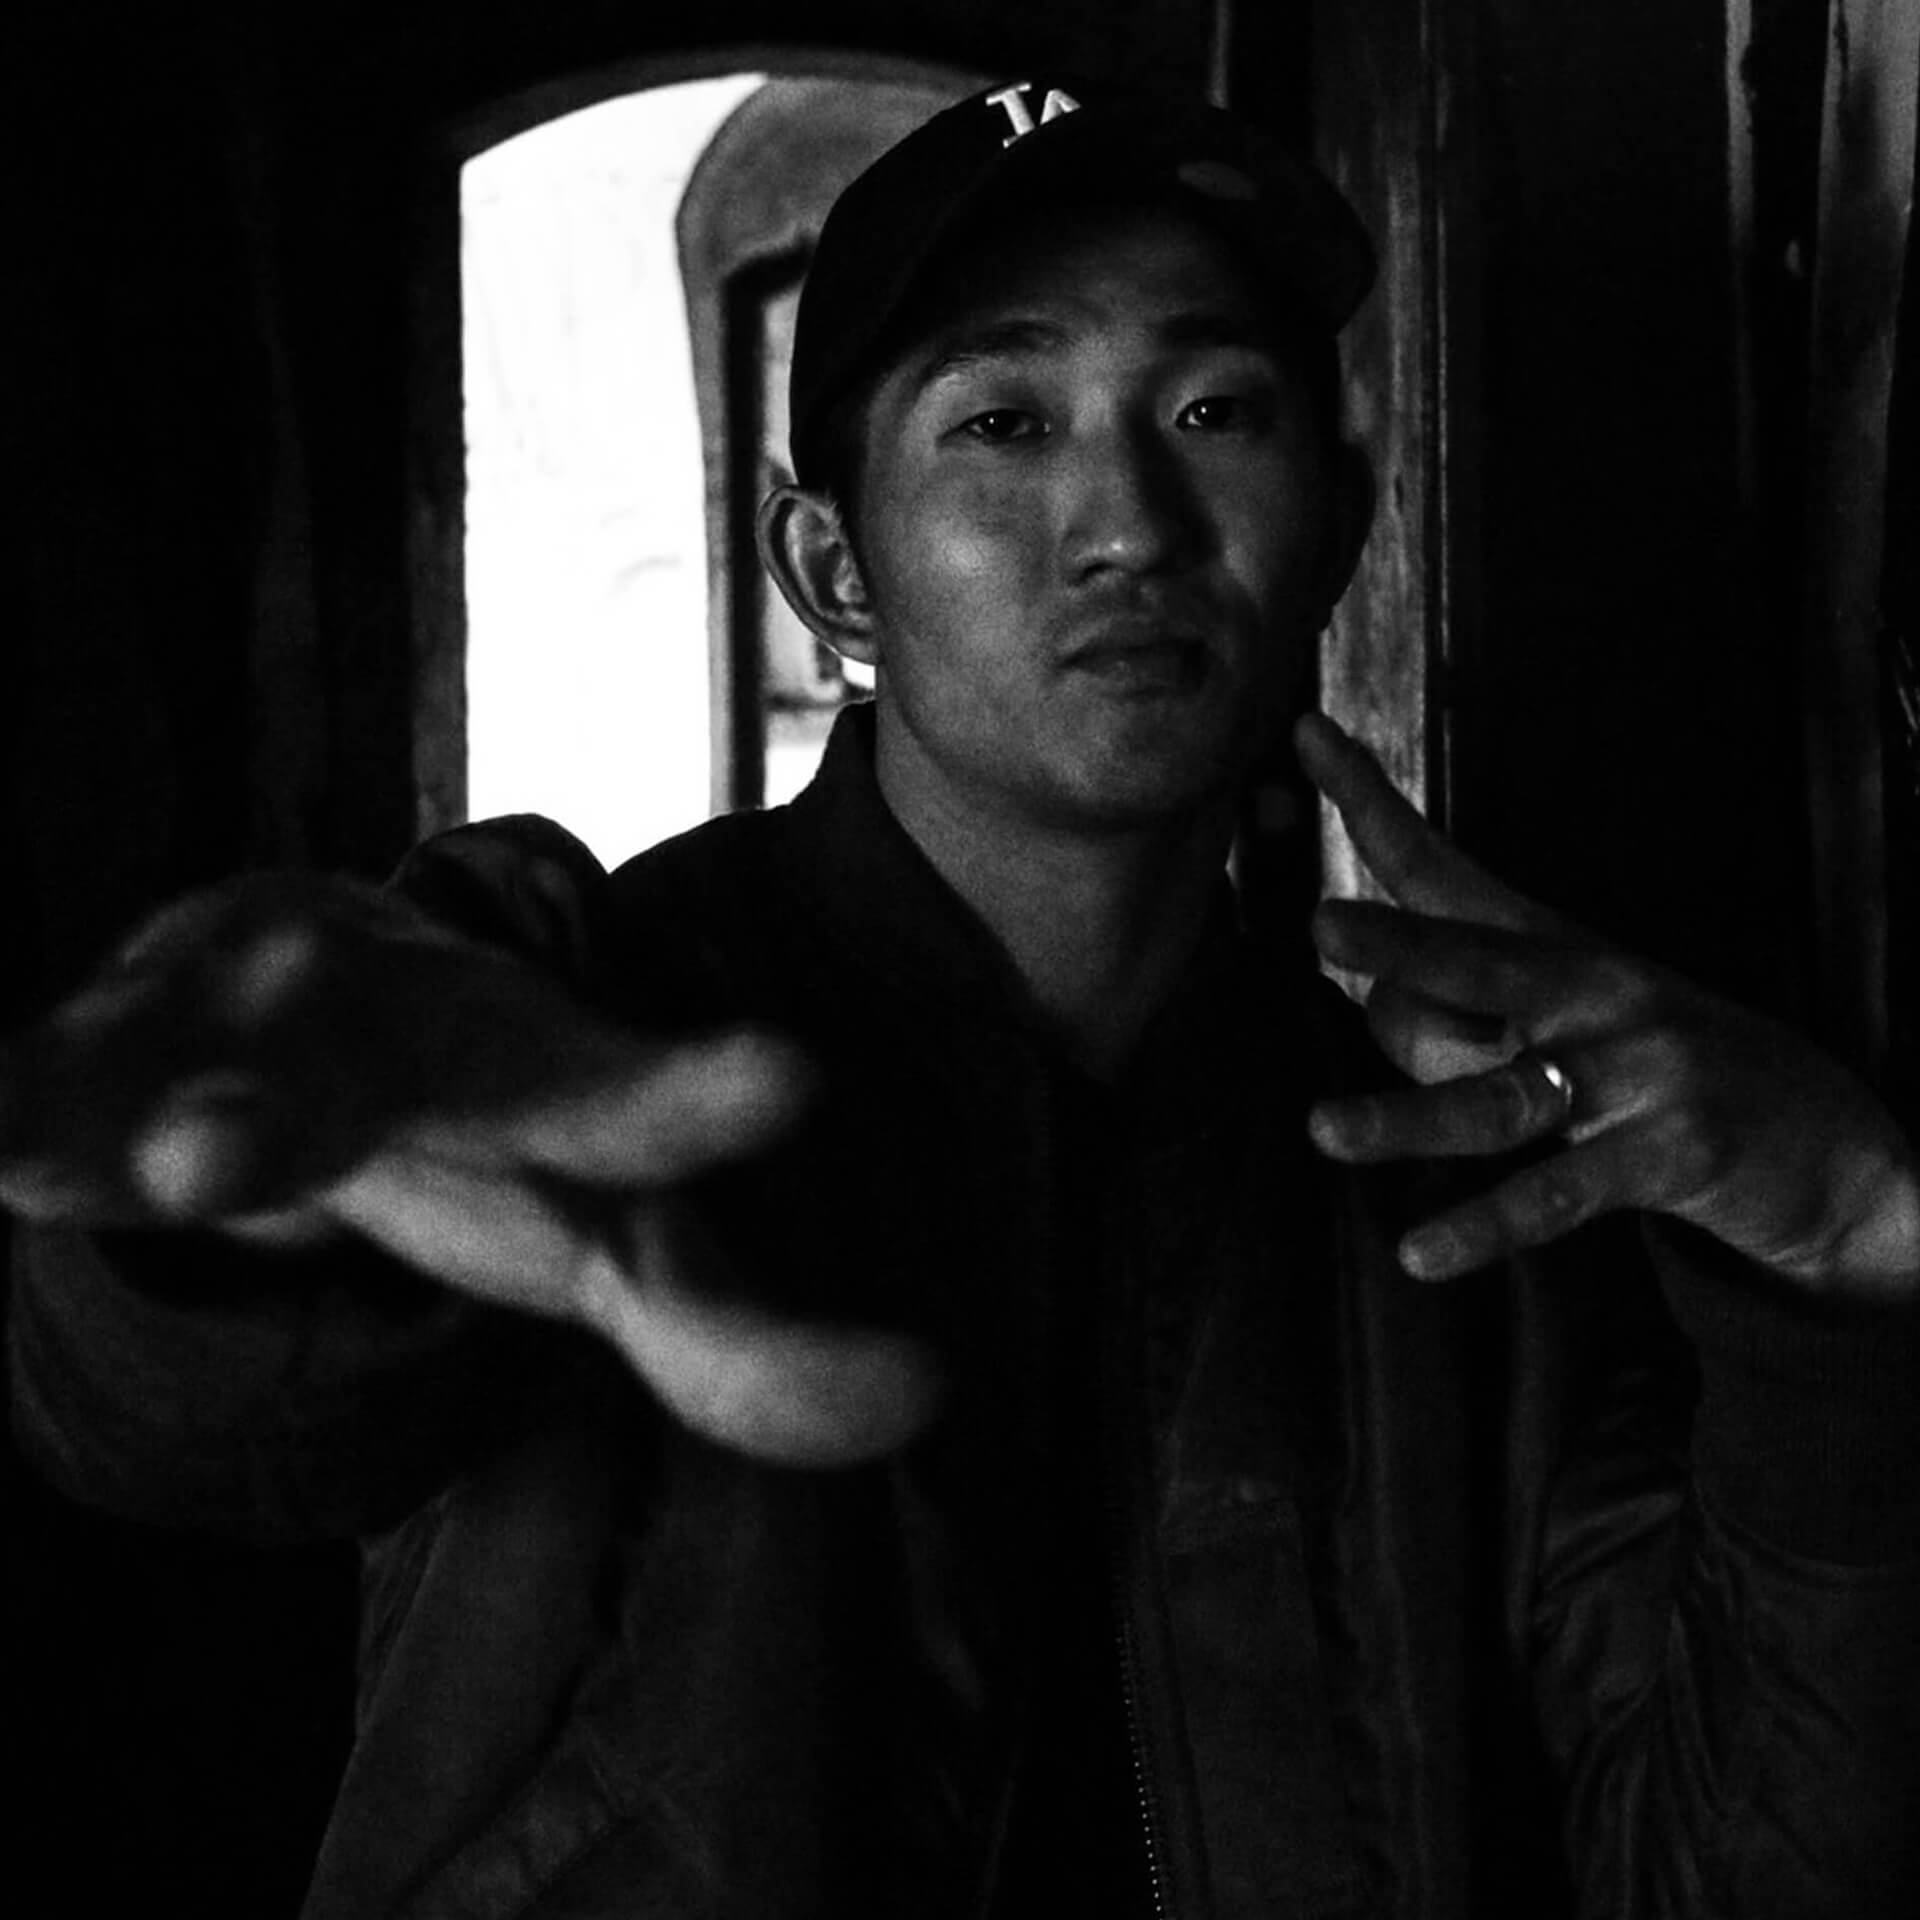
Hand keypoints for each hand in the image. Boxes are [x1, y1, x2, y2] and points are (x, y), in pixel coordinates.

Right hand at [0, 876, 939, 1463]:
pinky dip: (29, 1115)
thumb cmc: (494, 1127)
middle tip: (316, 1142)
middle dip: (404, 1096)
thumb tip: (922, 1400)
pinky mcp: (116, 1050)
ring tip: (129, 1157)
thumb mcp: (615, 1240)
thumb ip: (745, 1341)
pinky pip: (56, 1093)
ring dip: (166, 1109)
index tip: (784, 1079)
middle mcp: (395, 1039)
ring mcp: (245, 1032)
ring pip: (203, 1058)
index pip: (624, 1102)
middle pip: (363, 1066)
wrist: (320, 977)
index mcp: (535, 1083)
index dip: (695, 1097)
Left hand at [1295, 713, 1919, 1301]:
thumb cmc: (1655, 1072)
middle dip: (1403, 943)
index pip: (1444, 867)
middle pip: (1480, 960)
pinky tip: (1421, 1253)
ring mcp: (1634, 1071)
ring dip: (1408, 1115)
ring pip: (1500, 1095)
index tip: (1304, 734)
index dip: (1371, 804)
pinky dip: (1489, 1226)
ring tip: (1323, 1130)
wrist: (1824, 1139)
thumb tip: (1362, 1011)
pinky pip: (1557, 1194)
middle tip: (1321, 925)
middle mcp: (1593, 991)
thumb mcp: (1561, 1026)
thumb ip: (1458, 1020)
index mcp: (1555, 946)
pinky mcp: (1668, 1153)